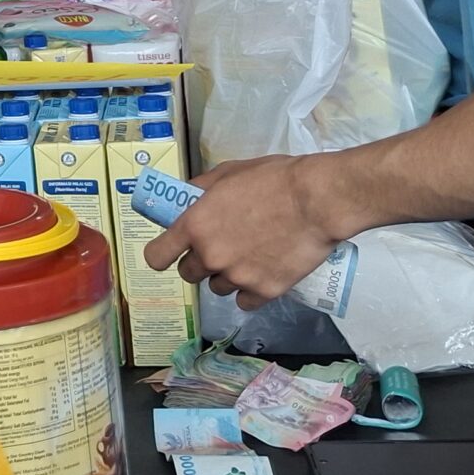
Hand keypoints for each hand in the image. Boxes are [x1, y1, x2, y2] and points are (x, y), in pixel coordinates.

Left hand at [144, 156, 347, 309]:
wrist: (317, 200)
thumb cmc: (273, 179)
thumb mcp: (228, 173)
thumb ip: (201, 190)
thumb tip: (187, 197)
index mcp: (195, 225)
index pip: (157, 256)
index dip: (161, 255)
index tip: (170, 252)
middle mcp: (210, 256)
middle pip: (189, 274)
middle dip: (200, 262)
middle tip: (221, 247)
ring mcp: (237, 277)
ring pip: (217, 288)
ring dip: (226, 276)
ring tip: (249, 257)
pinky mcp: (264, 291)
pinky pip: (245, 302)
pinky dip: (251, 291)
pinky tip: (262, 274)